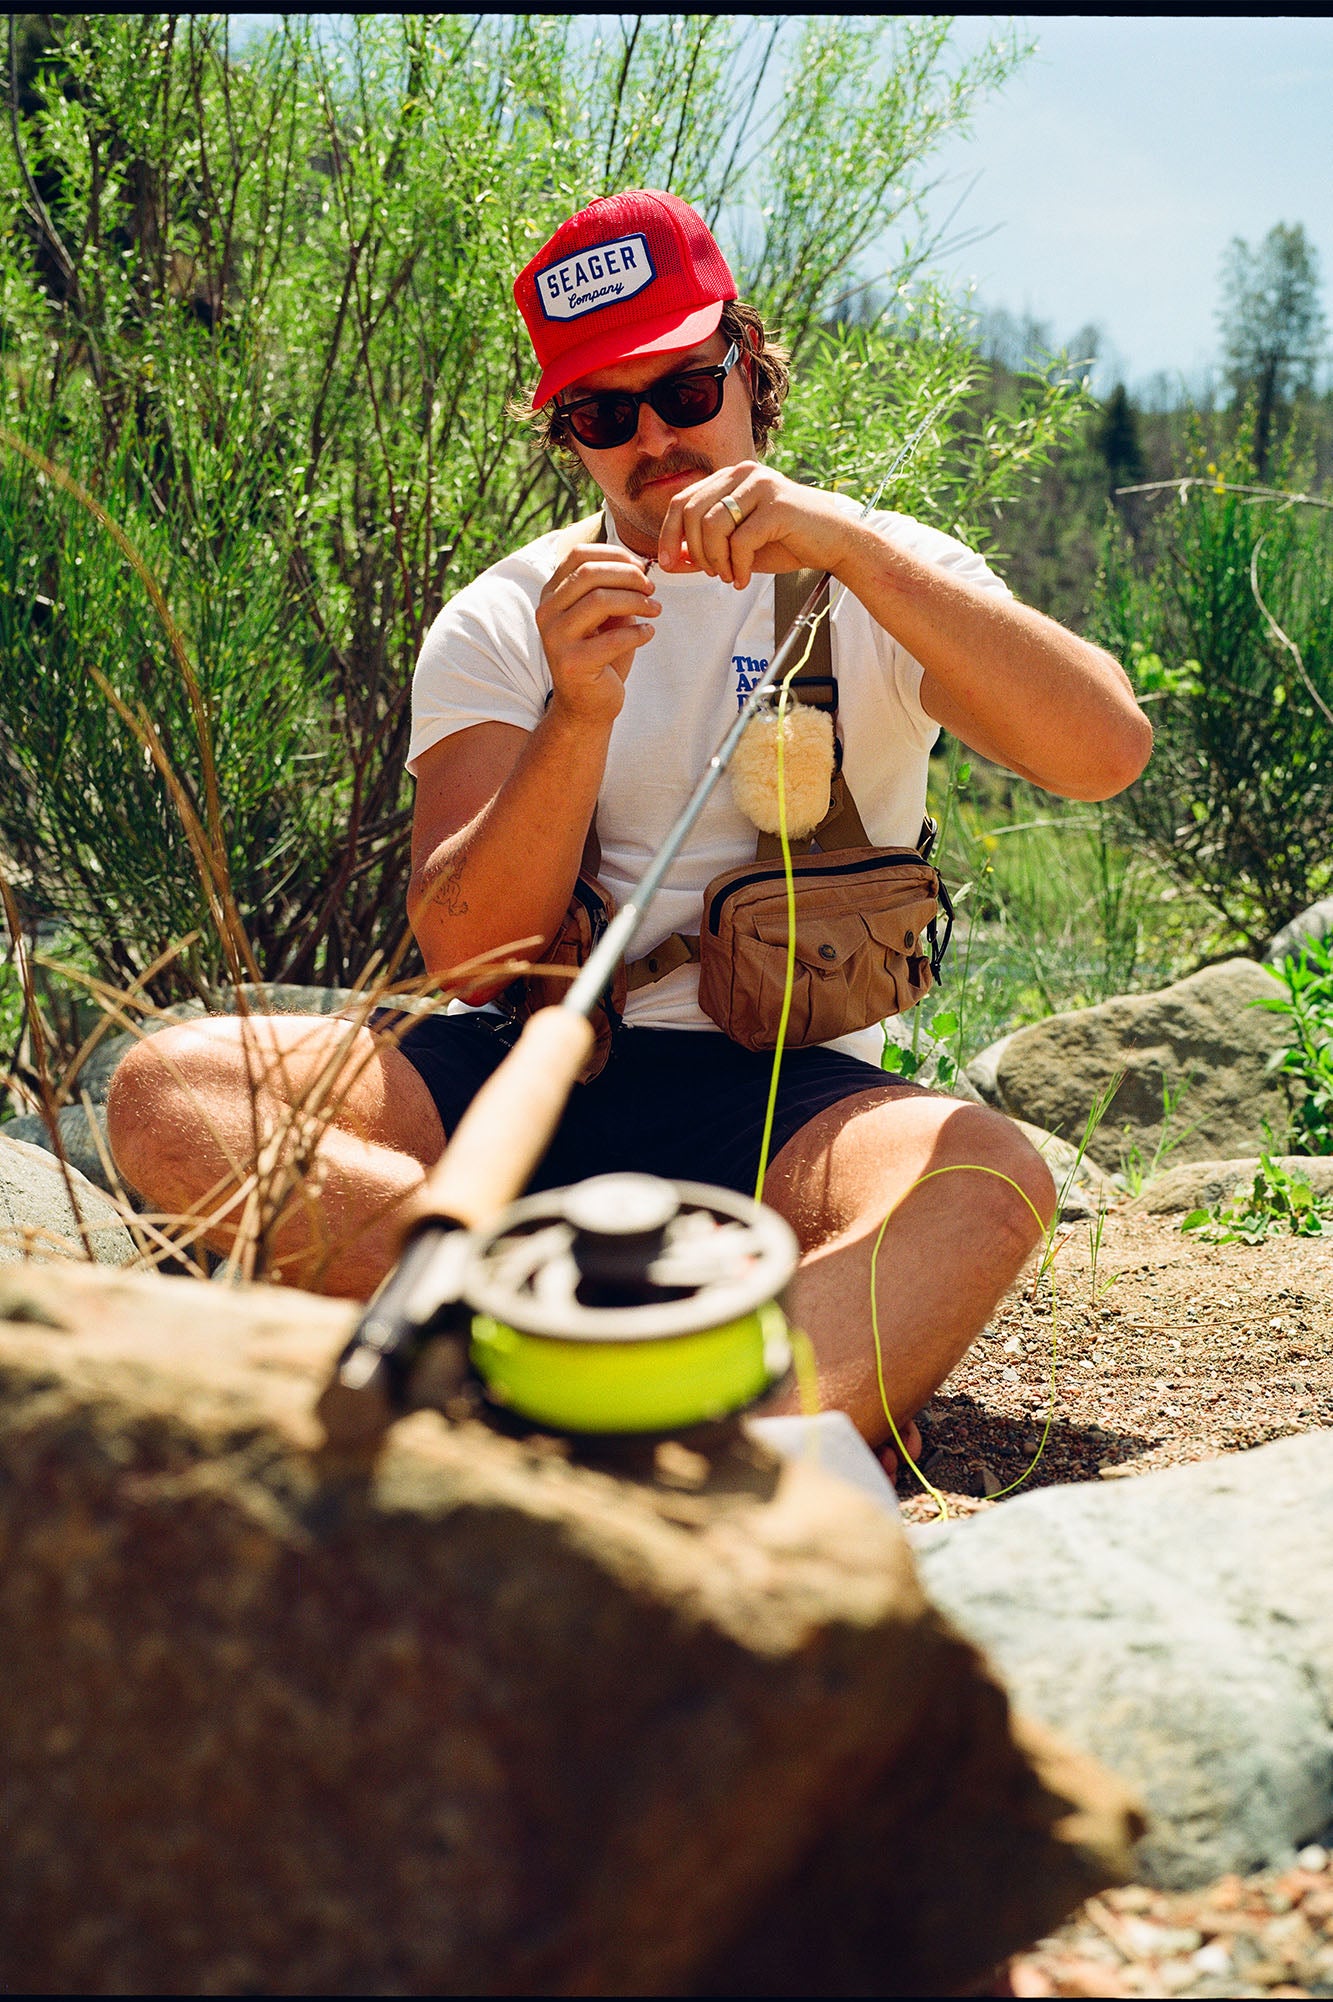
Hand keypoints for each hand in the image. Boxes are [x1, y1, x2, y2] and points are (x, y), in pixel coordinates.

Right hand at [535, 544, 659, 723]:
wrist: (587, 705)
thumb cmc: (600, 655)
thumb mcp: (606, 616)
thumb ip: (614, 590)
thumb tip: (641, 567)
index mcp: (552, 595)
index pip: (578, 555)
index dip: (615, 555)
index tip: (642, 567)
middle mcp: (547, 612)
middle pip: (589, 573)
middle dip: (628, 576)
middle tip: (652, 589)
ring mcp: (556, 638)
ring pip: (599, 600)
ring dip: (636, 601)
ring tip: (655, 610)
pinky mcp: (572, 663)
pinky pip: (614, 638)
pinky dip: (638, 632)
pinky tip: (648, 633)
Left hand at [656, 463, 853, 587]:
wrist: (834, 544)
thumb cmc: (786, 543)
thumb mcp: (737, 549)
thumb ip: (703, 551)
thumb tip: (670, 563)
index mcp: (730, 477)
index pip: (683, 501)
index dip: (668, 534)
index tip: (666, 563)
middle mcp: (744, 474)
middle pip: (692, 512)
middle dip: (693, 551)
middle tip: (710, 573)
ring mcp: (761, 486)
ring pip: (712, 526)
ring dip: (715, 560)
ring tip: (729, 576)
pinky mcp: (777, 506)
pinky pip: (740, 541)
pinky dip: (737, 567)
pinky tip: (744, 579)